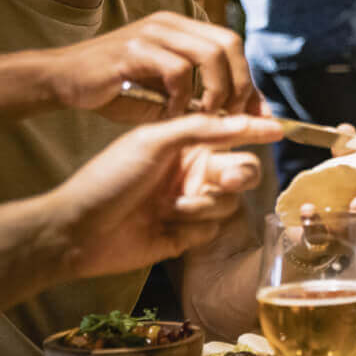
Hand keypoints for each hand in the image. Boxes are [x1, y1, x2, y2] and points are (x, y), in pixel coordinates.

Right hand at [49, 12, 264, 119]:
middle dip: (240, 84)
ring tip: (206, 116)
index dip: (248, 79)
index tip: (256, 113)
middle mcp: (170, 23)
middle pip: (229, 44)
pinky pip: (177, 70)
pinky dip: (182, 97)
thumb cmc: (115, 89)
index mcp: (181, 28)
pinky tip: (171, 113)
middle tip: (232, 116)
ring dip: (216, 91)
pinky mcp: (134, 49)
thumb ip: (201, 98)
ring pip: (209, 54)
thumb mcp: (166, 93)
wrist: (62, 80)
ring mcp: (152, 33)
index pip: (232, 44)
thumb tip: (245, 115)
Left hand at [49, 114, 282, 281]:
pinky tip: (165, 226)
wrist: (78, 231)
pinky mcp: (189, 234)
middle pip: (242, 169)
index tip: (278, 127)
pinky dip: (193, 226)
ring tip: (169, 208)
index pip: (230, 132)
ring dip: (201, 205)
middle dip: (235, 175)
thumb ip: (201, 128)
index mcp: (185, 144)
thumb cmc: (110, 178)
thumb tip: (244, 121)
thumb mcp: (154, 141)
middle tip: (220, 180)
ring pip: (229, 202)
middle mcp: (193, 171)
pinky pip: (213, 227)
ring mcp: (192, 203)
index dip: (255, 129)